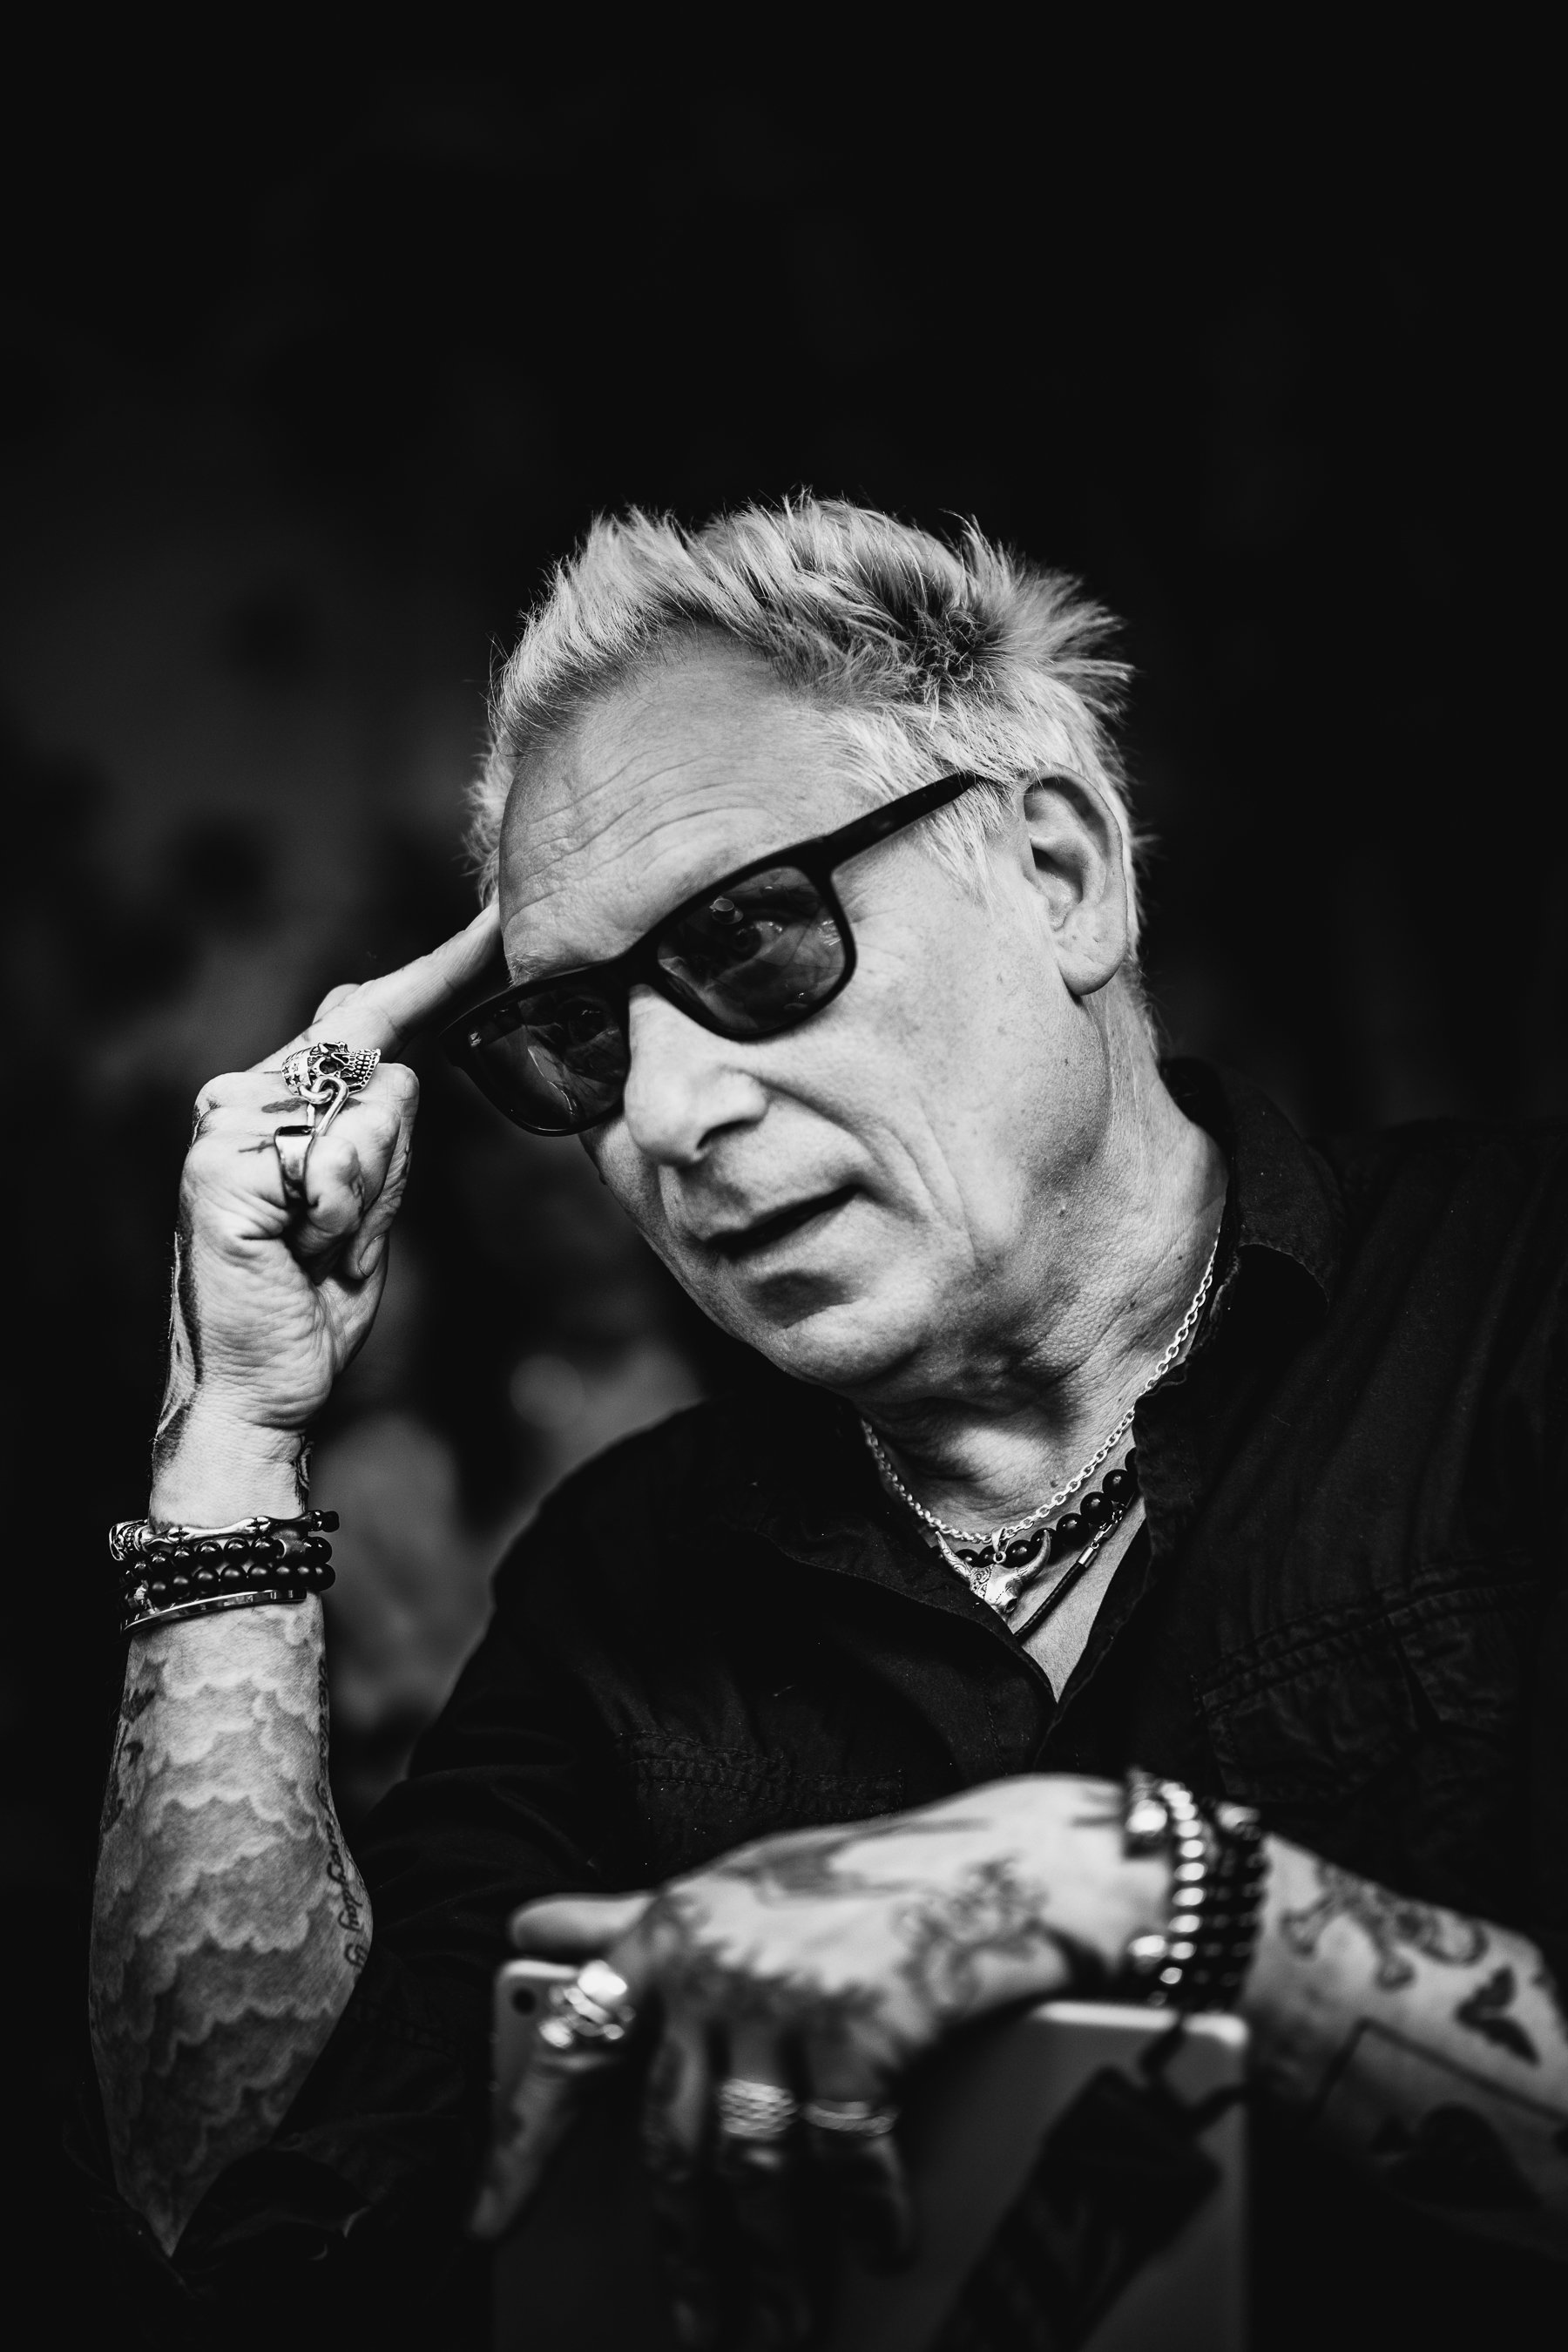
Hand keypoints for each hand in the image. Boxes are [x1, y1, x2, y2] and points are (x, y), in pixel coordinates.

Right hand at [152, 906, 498, 1509]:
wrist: (258, 1393)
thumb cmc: (312, 1304)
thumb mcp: (368, 1204)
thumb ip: (380, 1131)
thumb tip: (401, 1062)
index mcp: (273, 1098)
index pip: (367, 1016)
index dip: (437, 973)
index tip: (499, 929)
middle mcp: (240, 1094)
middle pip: (380, 1058)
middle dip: (386, 1152)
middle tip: (330, 1235)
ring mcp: (224, 1125)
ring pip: (372, 1109)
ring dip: (366, 1196)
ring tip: (314, 1249)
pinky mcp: (225, 1166)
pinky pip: (343, 1162)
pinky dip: (342, 1217)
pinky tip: (301, 1251)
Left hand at [475, 1777, 1164, 2348]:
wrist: (999, 1862)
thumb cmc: (860, 1879)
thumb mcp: (732, 1887)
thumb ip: (631, 1919)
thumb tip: (528, 1921)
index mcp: (669, 1932)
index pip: (573, 2046)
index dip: (522, 2144)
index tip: (487, 2225)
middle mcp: (712, 1963)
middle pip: (669, 2141)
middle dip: (683, 2254)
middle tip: (697, 2332)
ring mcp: (784, 1994)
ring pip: (749, 2163)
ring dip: (767, 2262)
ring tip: (778, 2325)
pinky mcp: (859, 2024)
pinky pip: (841, 2150)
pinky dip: (862, 2211)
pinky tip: (880, 2250)